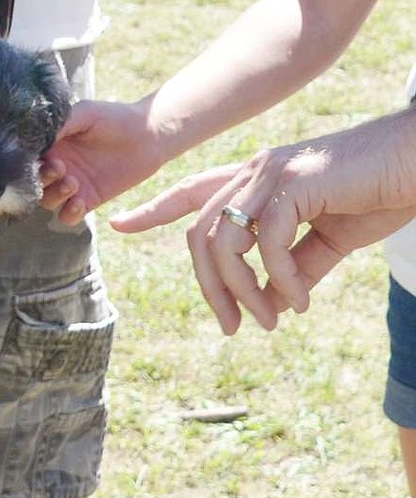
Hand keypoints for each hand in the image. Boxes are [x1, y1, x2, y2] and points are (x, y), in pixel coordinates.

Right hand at [38, 98, 164, 224]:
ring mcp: (72, 184)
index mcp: (51, 144)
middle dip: (43, 179)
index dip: (29, 162)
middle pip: (34, 182)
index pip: (27, 159)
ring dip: (55, 196)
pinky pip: (68, 216)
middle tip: (62, 168)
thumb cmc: (116, 117)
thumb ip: (61, 122)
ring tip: (73, 184)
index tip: (46, 157)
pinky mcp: (89, 200)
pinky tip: (80, 202)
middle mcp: (57, 165)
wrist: (149, 134)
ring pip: (48, 201)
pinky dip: (69, 213)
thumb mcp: (85, 113)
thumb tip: (35, 134)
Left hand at [113, 117, 415, 334]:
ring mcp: (270, 172)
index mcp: (255, 179)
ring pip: (222, 238)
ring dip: (241, 289)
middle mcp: (253, 170)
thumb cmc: (380, 194)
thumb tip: (269, 307)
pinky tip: (300, 300)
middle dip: (208, 286)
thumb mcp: (329, 239)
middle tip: (232, 327)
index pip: (191, 192)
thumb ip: (295, 267)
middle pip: (199, 232)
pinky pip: (265, 240)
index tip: (118, 224)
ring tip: (270, 320)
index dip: (153, 209)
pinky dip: (280, 278)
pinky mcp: (294, 181)